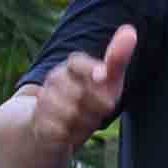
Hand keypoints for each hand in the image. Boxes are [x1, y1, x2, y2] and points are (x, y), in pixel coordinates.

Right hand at [27, 27, 137, 152]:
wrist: (55, 128)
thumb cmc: (90, 98)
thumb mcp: (108, 80)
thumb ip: (117, 58)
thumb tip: (130, 30)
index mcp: (72, 66)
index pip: (77, 62)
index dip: (90, 68)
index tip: (104, 75)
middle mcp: (54, 80)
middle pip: (80, 93)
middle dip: (97, 107)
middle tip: (101, 110)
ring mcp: (43, 100)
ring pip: (69, 113)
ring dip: (84, 123)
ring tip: (85, 121)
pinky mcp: (37, 123)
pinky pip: (57, 131)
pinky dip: (69, 137)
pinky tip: (69, 134)